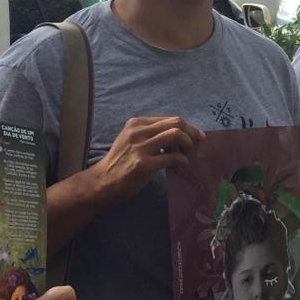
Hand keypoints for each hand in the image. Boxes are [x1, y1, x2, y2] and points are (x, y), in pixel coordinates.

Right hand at [85, 117, 203, 202]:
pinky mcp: (143, 165)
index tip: (196, 135)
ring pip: (175, 135)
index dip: (187, 126)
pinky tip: (181, 163)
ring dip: (188, 144)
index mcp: (136, 123)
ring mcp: (140, 148)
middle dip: (191, 132)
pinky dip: (181, 159)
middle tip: (196, 144)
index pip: (170, 119)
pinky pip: (171, 157)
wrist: (103, 181)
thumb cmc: (121, 161)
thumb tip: (181, 134)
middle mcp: (137, 132)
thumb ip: (152, 134)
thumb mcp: (132, 140)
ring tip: (187, 153)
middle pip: (176, 123)